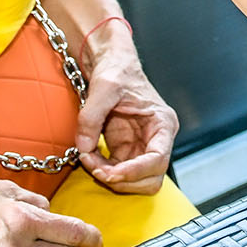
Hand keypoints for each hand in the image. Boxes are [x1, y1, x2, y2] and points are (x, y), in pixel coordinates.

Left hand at [76, 23, 179, 193]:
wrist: (111, 64)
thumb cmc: (117, 70)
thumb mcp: (104, 87)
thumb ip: (91, 116)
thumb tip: (84, 147)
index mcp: (162, 123)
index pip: (158, 159)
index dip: (135, 171)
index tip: (111, 173)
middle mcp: (157, 139)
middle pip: (150, 179)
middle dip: (123, 179)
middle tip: (97, 169)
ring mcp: (142, 147)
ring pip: (135, 182)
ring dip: (112, 178)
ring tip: (89, 160)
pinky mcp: (126, 151)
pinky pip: (118, 173)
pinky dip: (103, 171)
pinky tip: (89, 157)